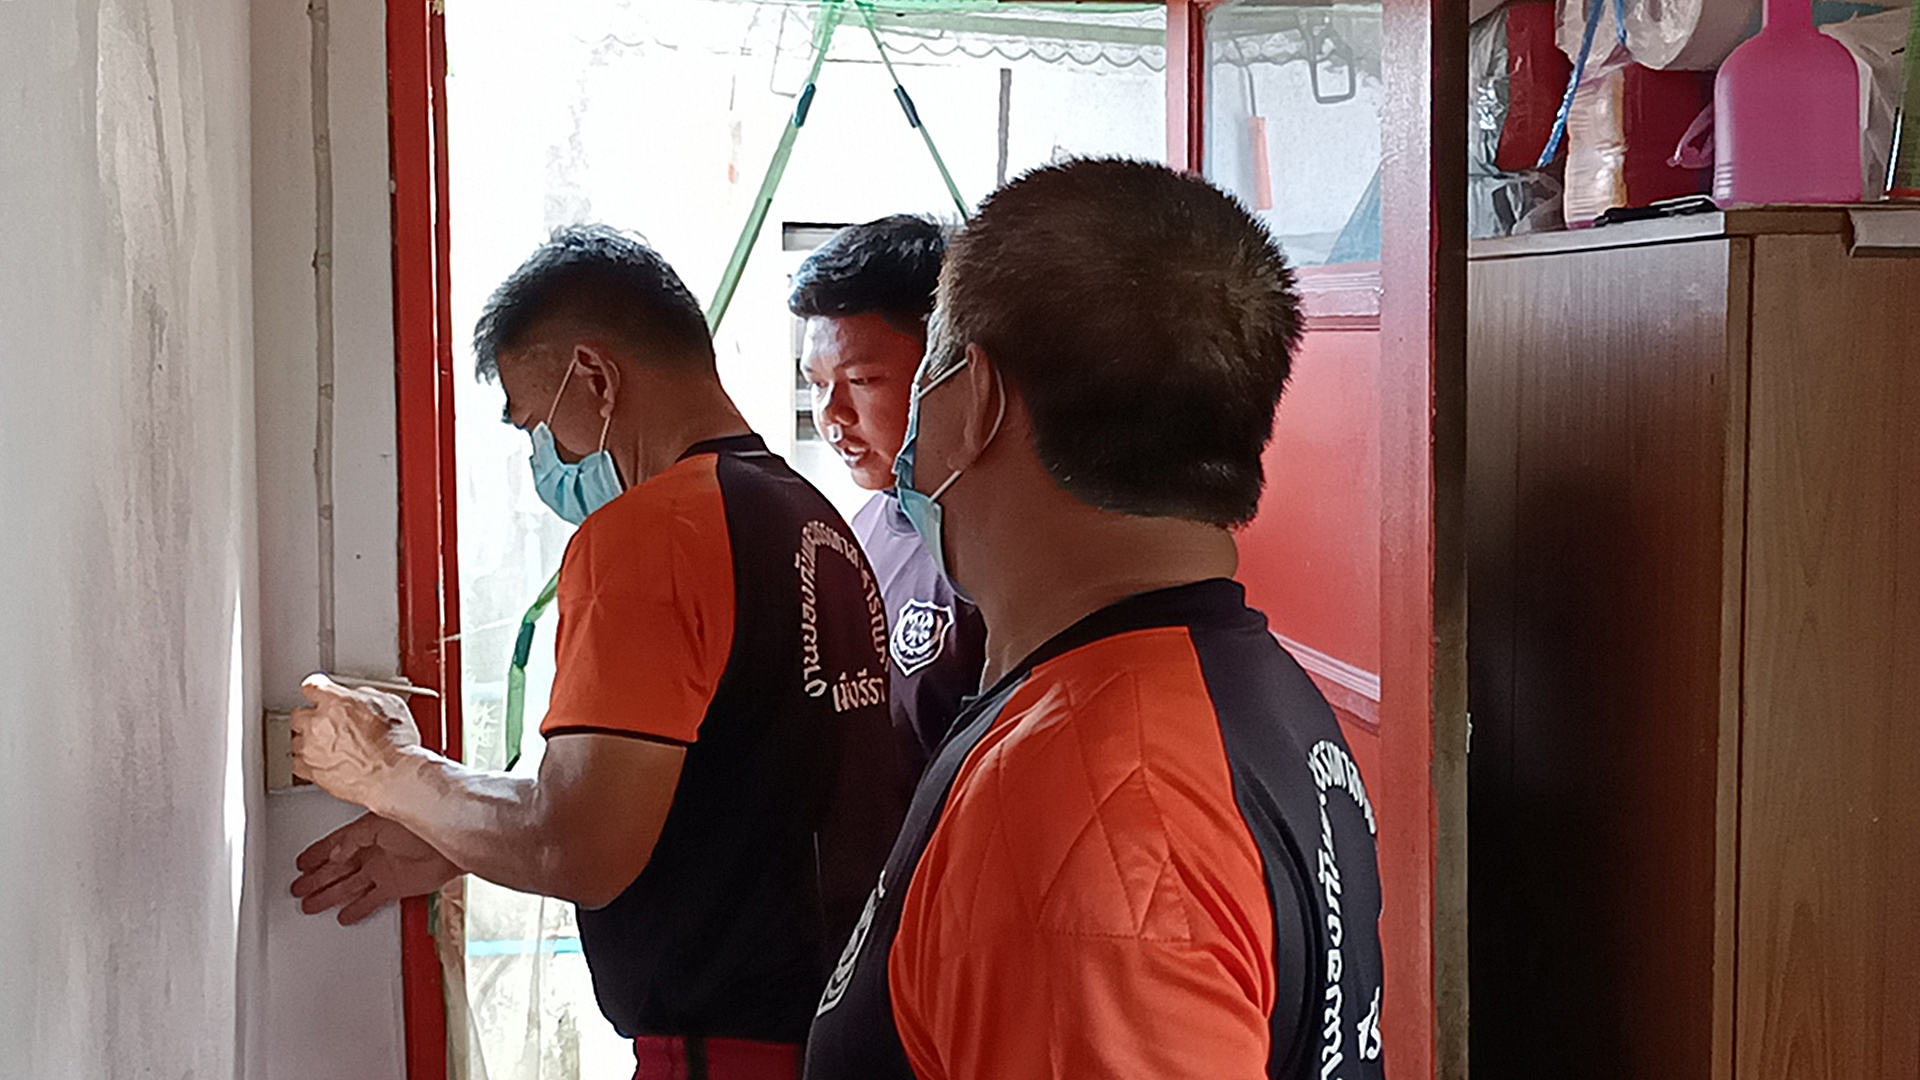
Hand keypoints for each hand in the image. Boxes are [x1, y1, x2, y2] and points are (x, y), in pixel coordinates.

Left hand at [290, 673, 422, 809]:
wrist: (393, 775)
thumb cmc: (396, 744)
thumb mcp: (391, 705)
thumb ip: (366, 697)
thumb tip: (360, 698)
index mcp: (336, 702)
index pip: (312, 687)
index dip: (317, 689)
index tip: (317, 691)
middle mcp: (318, 723)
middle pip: (299, 714)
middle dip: (311, 717)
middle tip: (326, 723)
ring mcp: (311, 748)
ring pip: (296, 740)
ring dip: (308, 741)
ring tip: (327, 746)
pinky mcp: (311, 771)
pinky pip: (297, 763)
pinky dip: (306, 762)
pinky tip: (320, 762)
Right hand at [291, 812, 460, 924]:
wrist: (451, 842)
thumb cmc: (424, 823)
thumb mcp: (379, 824)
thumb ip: (353, 839)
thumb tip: (334, 855)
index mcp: (366, 832)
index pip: (333, 846)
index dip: (316, 855)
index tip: (301, 864)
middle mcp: (372, 852)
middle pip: (336, 870)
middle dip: (316, 880)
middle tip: (298, 889)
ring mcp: (383, 871)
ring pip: (348, 888)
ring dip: (328, 896)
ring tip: (311, 905)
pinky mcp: (395, 887)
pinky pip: (370, 901)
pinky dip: (357, 909)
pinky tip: (344, 915)